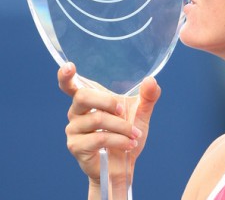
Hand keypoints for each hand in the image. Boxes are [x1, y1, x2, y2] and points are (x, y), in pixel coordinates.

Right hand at [58, 62, 160, 187]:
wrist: (123, 165)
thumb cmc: (127, 135)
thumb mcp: (141, 113)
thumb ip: (148, 96)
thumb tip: (151, 80)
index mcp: (89, 100)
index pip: (70, 85)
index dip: (66, 76)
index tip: (69, 67)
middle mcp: (76, 112)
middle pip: (83, 96)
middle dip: (109, 102)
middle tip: (124, 111)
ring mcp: (74, 129)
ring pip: (97, 119)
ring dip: (122, 127)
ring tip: (135, 135)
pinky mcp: (76, 146)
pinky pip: (99, 138)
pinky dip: (120, 140)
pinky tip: (129, 145)